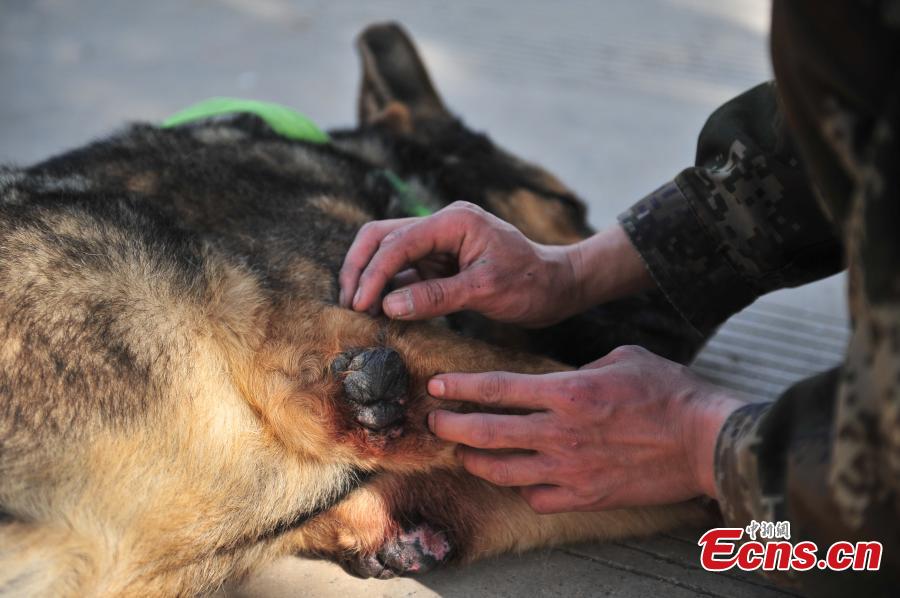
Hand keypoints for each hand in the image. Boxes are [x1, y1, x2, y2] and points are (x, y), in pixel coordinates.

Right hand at [339, 201, 579, 325]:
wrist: (558, 286)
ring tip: (357, 311)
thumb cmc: (530, 284)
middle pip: (382, 237)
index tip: (360, 304)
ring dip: (370, 280)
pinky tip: (378, 313)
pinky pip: (404, 274)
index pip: (398, 241)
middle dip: (359, 268)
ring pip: (388, 255)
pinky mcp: (440, 264)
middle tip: (348, 303)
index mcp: (454, 221)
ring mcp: (439, 244)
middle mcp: (441, 226)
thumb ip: (436, 297)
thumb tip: (388, 307)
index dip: (374, 273)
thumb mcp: (485, 290)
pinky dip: (388, 291)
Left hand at [426, 345, 744, 512]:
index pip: (496, 388)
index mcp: (568, 392)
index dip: (459, 387)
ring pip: (502, 470)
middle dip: (451, 426)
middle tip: (433, 422)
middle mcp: (560, 432)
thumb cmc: (670, 393)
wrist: (706, 441)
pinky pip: (537, 497)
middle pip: (486, 431)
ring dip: (474, 461)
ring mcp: (570, 469)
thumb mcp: (623, 359)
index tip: (436, 386)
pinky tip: (518, 479)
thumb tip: (560, 378)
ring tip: (462, 454)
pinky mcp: (586, 496)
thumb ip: (582, 368)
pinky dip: (522, 488)